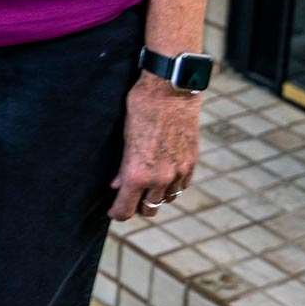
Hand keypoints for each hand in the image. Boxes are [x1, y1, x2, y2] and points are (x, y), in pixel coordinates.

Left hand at [108, 73, 199, 219]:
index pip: (126, 209)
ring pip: (166, 200)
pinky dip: (172, 186)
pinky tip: (164, 175)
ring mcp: (178, 173)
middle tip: (130, 197)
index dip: (117, 213)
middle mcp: (160, 179)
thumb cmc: (141, 109)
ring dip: (156, 196)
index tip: (113, 212)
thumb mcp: (125, 136)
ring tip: (147, 185)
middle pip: (149, 209)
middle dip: (137, 206)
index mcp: (137, 174)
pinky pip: (181, 186)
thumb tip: (118, 185)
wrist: (171, 92)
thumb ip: (123, 166)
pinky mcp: (191, 164)